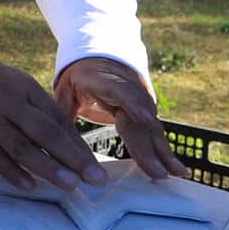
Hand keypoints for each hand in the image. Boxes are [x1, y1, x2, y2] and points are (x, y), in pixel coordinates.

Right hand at [0, 48, 107, 189]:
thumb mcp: (13, 84)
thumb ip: (37, 109)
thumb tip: (67, 141)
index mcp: (23, 87)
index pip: (56, 119)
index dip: (77, 144)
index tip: (94, 166)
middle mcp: (7, 102)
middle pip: (44, 133)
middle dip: (73, 157)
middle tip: (95, 179)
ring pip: (21, 147)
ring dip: (47, 168)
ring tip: (70, 185)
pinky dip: (12, 172)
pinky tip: (29, 186)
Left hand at [55, 57, 187, 180]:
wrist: (100, 57)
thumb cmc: (78, 77)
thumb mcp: (65, 90)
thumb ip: (63, 113)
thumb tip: (53, 142)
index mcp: (103, 80)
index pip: (120, 91)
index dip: (134, 104)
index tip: (146, 119)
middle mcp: (129, 89)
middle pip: (140, 117)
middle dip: (150, 145)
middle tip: (158, 171)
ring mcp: (141, 99)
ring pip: (152, 126)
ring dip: (163, 150)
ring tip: (175, 173)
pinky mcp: (147, 110)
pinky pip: (155, 131)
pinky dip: (164, 150)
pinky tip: (175, 168)